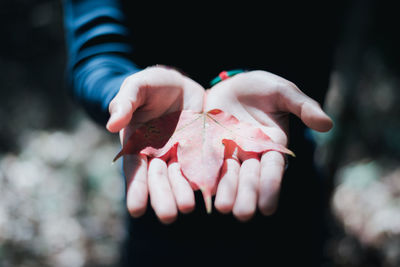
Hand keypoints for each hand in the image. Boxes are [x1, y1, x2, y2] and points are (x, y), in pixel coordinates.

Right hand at [107, 66, 204, 222]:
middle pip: (160, 179)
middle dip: (163, 197)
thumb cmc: (152, 85)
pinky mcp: (202, 148)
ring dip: (183, 192)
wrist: (179, 84)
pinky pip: (206, 164)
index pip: (135, 169)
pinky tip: (212, 190)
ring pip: (181, 177)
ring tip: (187, 207)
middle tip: (168, 215)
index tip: (136, 209)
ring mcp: (182, 153)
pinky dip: (208, 178)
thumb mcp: (137, 87)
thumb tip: (111, 125)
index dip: (136, 188)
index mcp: (138, 143)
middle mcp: (159, 154)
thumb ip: (125, 103)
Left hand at [205, 70, 332, 220]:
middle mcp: (251, 153)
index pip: (273, 169)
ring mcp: (229, 151)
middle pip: (250, 178)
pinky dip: (204, 175)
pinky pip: (206, 161)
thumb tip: (328, 124)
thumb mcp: (283, 91)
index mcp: (273, 145)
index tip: (267, 208)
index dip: (270, 187)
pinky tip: (200, 188)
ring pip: (228, 175)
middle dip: (246, 195)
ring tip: (221, 207)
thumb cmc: (262, 88)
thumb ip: (303, 106)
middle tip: (242, 214)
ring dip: (226, 191)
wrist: (232, 84)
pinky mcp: (209, 146)